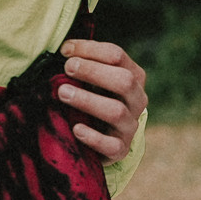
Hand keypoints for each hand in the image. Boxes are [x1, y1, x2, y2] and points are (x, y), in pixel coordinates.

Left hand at [56, 39, 147, 161]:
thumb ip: (86, 64)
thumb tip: (64, 50)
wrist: (107, 139)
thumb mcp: (96, 80)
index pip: (117, 56)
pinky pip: (111, 145)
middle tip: (68, 68)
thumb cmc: (96, 99)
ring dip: (88, 100)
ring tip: (63, 93)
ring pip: (116, 111)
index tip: (64, 50)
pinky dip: (93, 137)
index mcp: (134, 76)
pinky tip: (76, 129)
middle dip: (93, 71)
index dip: (90, 49)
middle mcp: (137, 100)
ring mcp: (130, 126)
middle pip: (124, 80)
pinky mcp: (120, 149)